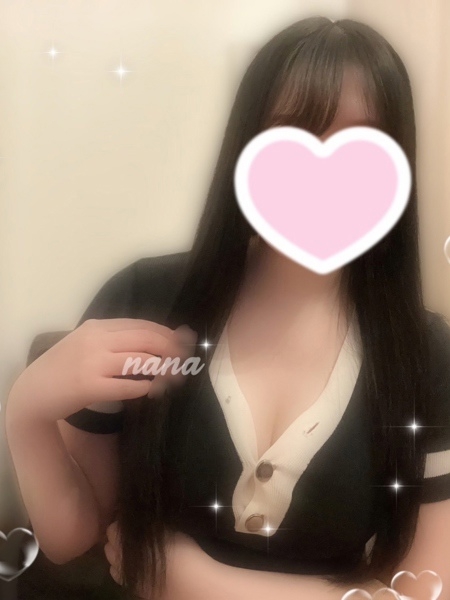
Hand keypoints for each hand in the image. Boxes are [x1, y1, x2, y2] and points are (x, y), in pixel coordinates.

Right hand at [7, 318, 196, 422]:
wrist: (33, 392)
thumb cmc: (63, 368)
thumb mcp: (87, 344)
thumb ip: (114, 341)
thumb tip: (153, 343)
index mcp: (97, 327)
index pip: (141, 325)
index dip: (166, 333)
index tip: (183, 341)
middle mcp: (96, 340)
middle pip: (145, 339)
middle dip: (171, 348)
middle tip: (185, 360)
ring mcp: (92, 362)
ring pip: (140, 361)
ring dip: (162, 370)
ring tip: (174, 377)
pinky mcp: (89, 386)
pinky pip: (126, 386)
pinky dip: (143, 388)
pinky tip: (152, 391)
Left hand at [104, 522, 221, 599]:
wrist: (187, 581)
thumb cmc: (178, 548)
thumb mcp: (164, 526)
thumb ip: (146, 522)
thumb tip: (137, 515)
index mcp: (126, 538)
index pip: (112, 528)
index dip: (121, 522)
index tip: (131, 519)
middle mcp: (120, 556)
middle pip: (108, 544)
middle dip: (117, 537)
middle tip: (131, 532)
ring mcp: (123, 573)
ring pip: (110, 560)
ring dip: (116, 552)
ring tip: (131, 547)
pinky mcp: (130, 585)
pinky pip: (116, 573)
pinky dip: (119, 566)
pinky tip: (131, 562)